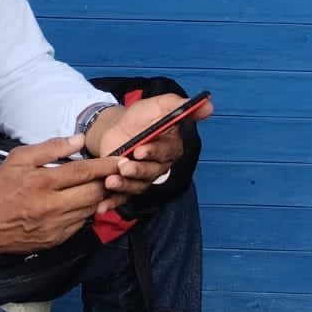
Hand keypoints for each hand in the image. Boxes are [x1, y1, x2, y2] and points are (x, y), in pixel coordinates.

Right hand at [0, 135, 124, 255]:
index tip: (121, 159)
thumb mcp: (18, 159)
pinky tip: (81, 203)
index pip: (84, 172)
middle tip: (114, 173)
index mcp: (43, 183)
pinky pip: (81, 223)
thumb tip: (79, 140)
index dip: (106, 165)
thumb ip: (50, 148)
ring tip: (102, 186)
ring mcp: (56, 226)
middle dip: (108, 182)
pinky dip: (85, 211)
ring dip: (99, 197)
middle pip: (94, 193)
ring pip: (91, 209)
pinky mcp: (56, 240)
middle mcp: (52, 206)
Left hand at [86, 93, 213, 197]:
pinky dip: (113, 202)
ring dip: (125, 185)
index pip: (167, 152)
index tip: (140, 150)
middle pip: (153, 172)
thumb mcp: (157, 105)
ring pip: (139, 185)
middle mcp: (159, 165)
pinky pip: (123, 197)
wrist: (114, 127)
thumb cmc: (139, 117)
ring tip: (111, 181)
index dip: (154, 152)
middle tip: (124, 166)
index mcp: (170, 146)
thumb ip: (179, 105)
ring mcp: (143, 177)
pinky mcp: (128, 185)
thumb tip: (209, 106)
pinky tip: (102, 206)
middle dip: (138, 170)